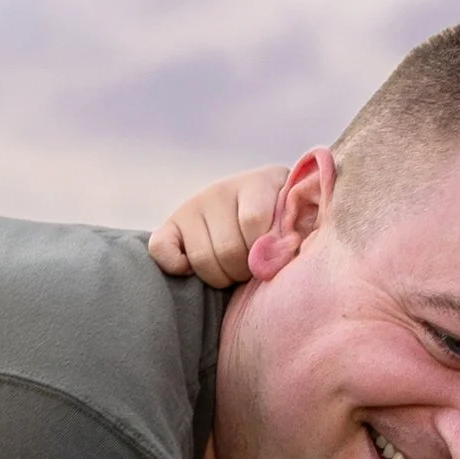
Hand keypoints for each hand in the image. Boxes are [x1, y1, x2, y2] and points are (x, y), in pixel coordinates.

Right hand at [147, 166, 290, 286]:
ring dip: (221, 277)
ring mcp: (192, 206)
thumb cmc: (285, 229)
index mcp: (259, 182)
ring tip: (234, 271)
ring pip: (202, 258)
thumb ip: (297, 230)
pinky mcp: (169, 226)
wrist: (258, 219)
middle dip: (244, 271)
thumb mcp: (299, 223)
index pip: (253, 222)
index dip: (264, 251)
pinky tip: (196, 270)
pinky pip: (161, 250)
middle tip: (252, 269)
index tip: (274, 258)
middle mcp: (221, 189)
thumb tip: (286, 247)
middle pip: (228, 248)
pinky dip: (177, 266)